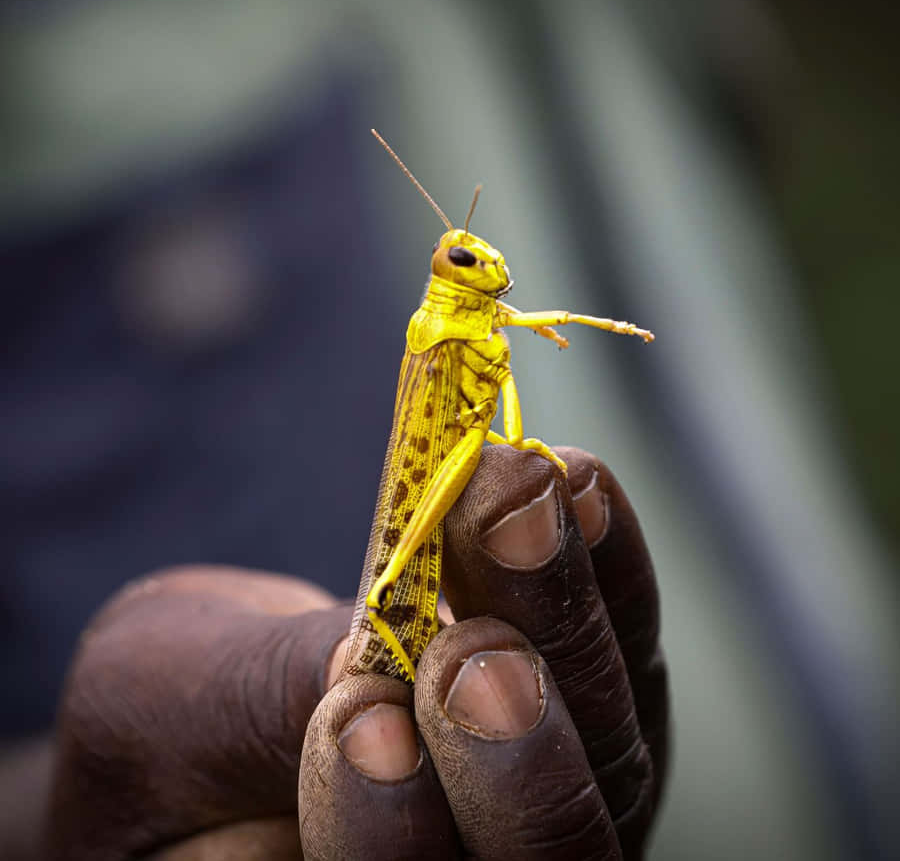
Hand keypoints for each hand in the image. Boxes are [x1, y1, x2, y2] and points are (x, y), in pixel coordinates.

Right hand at [46, 446, 667, 859]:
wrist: (220, 701)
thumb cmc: (160, 728)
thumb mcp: (157, 708)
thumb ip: (256, 702)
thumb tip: (370, 652)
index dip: (388, 836)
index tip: (361, 726)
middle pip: (541, 855)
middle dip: (514, 757)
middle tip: (475, 655)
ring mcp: (548, 788)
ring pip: (613, 751)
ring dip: (570, 626)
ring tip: (519, 511)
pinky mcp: (589, 696)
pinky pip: (627, 644)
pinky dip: (606, 562)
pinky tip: (573, 482)